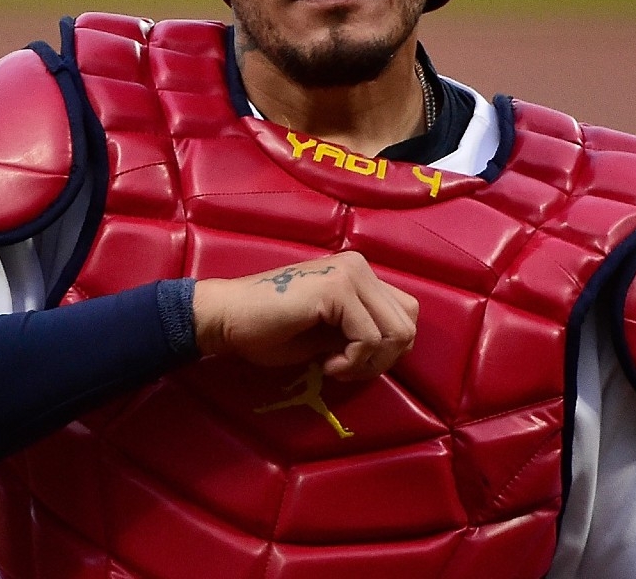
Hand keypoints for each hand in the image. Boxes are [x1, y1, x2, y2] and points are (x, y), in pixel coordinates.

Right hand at [191, 251, 419, 380]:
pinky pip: (370, 338)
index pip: (406, 315)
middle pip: (408, 324)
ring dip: (369, 363)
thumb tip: (396, 350)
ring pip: (397, 332)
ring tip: (335, 366)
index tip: (351, 362)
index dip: (388, 350)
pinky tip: (326, 365)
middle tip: (345, 368)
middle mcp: (360, 267)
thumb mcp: (329, 334)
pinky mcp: (337, 289)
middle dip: (383, 360)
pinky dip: (353, 363)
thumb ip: (361, 332)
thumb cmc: (269, 330)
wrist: (226, 318)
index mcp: (360, 274)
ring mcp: (350, 274)